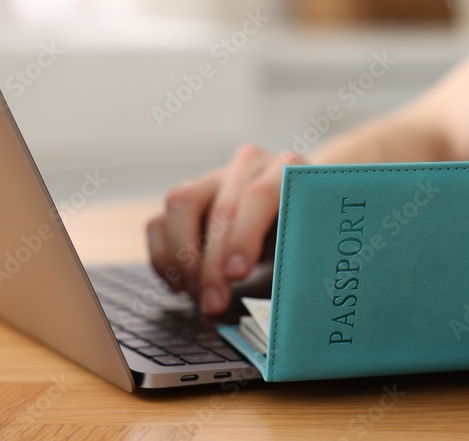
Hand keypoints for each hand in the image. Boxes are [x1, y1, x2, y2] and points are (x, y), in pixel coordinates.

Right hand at [146, 146, 306, 314]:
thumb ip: (296, 261)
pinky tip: (183, 287)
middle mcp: (248, 164)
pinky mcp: (187, 196)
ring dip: (183, 259)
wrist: (295, 210)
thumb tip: (279, 303)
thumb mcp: (309, 241)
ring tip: (199, 296)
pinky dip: (164, 260)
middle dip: (212, 264)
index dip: (244, 236)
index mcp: (287, 168)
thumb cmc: (305, 232)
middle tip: (214, 304)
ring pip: (180, 205)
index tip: (236, 275)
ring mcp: (213, 176)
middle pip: (219, 209)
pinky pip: (158, 223)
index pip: (259, 196)